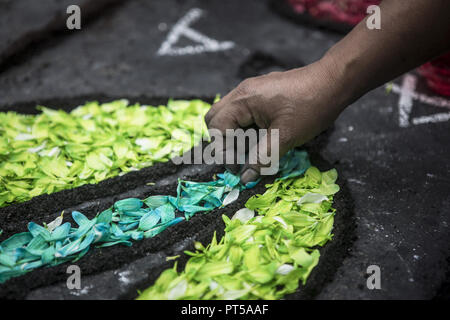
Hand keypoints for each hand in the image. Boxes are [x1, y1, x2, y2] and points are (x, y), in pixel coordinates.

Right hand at [205, 57, 349, 183]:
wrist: (334, 82)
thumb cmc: (310, 107)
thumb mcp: (284, 137)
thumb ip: (261, 159)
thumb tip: (245, 177)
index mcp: (243, 100)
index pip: (217, 128)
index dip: (223, 152)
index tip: (237, 168)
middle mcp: (242, 92)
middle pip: (215, 118)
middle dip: (222, 141)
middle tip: (238, 158)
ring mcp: (251, 90)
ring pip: (228, 115)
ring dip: (234, 135)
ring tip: (251, 151)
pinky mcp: (261, 93)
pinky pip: (242, 111)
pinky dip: (244, 127)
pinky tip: (260, 138)